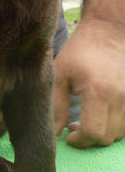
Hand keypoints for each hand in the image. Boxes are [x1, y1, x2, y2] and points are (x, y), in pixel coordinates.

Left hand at [54, 18, 124, 147]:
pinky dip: (115, 126)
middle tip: (73, 127)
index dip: (80, 141)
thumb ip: (57, 106)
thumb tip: (53, 132)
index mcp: (99, 92)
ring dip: (102, 133)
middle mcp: (120, 97)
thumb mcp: (61, 75)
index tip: (68, 135)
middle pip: (107, 137)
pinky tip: (101, 115)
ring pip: (119, 133)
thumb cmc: (80, 50)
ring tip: (86, 119)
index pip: (94, 133)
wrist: (108, 30)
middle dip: (88, 139)